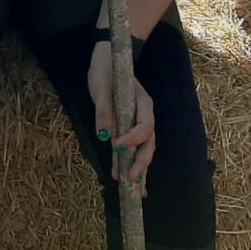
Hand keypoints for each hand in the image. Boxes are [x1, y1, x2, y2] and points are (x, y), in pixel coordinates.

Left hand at [87, 41, 155, 193]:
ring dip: (139, 168)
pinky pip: (132, 147)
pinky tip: (126, 178)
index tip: (116, 147)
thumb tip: (104, 136)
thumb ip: (104, 111)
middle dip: (142, 162)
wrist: (107, 60)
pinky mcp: (127, 126)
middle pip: (148, 143)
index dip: (132, 139)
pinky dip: (129, 161)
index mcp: (143, 103)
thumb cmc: (105, 71)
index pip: (144, 126)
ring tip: (136, 190)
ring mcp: (138, 122)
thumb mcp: (101, 89)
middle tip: (132, 179)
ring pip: (143, 148)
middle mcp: (145, 115)